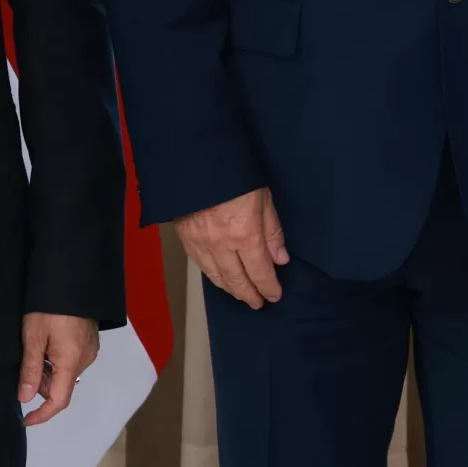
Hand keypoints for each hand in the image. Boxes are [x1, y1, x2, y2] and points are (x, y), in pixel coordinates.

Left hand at [19, 313, 101, 426]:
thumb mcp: (32, 338)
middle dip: (42, 383)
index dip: (42, 414)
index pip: (60, 400)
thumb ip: (30, 370)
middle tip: (25, 361)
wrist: (71, 279)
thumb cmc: (49, 307)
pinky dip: (58, 360)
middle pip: (62, 386)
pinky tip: (48, 341)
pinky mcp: (90, 342)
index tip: (25, 419)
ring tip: (36, 346)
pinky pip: (73, 361)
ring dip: (50, 370)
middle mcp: (85, 360)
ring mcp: (90, 350)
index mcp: (72, 361)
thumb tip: (25, 399)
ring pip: (66, 374)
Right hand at [176, 187, 289, 309]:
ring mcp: (201, 245)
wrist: (196, 164)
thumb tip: (281, 259)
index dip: (268, 287)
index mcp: (245, 235)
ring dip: (231, 290)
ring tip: (242, 294)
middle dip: (250, 295)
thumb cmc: (236, 176)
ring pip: (217, 278)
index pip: (260, 272)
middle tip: (258, 303)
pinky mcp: (186, 241)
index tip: (275, 295)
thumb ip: (272, 231)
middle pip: (237, 281)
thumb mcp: (263, 199)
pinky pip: (201, 267)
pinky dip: (213, 277)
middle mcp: (222, 246)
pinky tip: (220, 280)